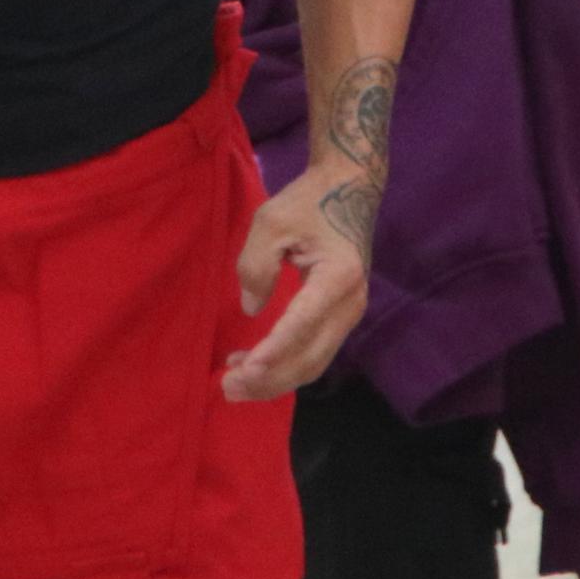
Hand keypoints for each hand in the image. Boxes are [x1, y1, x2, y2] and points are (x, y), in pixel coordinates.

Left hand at [223, 166, 373, 400]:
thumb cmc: (308, 202)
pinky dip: (285, 366)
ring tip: (234, 386)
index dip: (274, 350)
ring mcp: (350, 314)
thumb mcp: (272, 221)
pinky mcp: (341, 317)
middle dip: (270, 379)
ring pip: (314, 362)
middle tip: (228, 389)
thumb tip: (251, 311)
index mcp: (338, 277)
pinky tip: (253, 366)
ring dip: (275, 379)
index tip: (246, 369)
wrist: (349, 190)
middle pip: (311, 357)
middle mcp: (351, 303)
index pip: (303, 323)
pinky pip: (314, 352)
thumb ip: (256, 265)